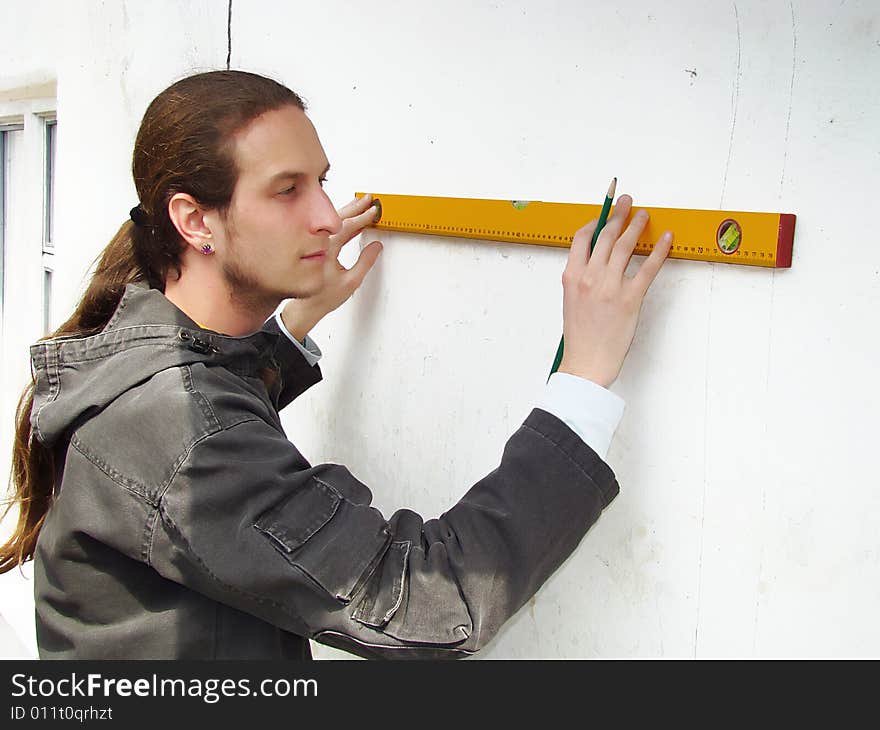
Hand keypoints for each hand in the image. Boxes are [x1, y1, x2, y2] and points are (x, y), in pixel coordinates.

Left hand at [314, 193, 383, 314]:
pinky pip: (331, 228)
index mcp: (327, 249)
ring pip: (334, 221)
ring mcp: (317, 244)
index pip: (348, 227)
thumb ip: (365, 262)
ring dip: (349, 211)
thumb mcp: (350, 281)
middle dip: (356, 207)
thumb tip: (375, 246)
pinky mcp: (317, 247)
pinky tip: (350, 218)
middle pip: (340, 218)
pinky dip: (342, 220)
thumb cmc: (323, 297)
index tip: (374, 212)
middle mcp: (320, 244)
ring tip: (360, 203)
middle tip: (369, 199)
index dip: (363, 218)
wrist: (306, 306)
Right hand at [558, 194, 672, 387]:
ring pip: (626, 245)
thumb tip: (596, 259)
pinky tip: (666, 239)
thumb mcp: (571, 301)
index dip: (594, 223)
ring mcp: (610, 286)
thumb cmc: (580, 337)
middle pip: (606, 235)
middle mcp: (590, 277)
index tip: (603, 216)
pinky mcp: (631, 298)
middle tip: (626, 202)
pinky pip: (648, 268)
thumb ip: (581, 278)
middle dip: (617, 214)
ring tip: (644, 215)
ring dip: (637, 225)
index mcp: (571, 277)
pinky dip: (659, 250)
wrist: (586, 362)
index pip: (582, 238)